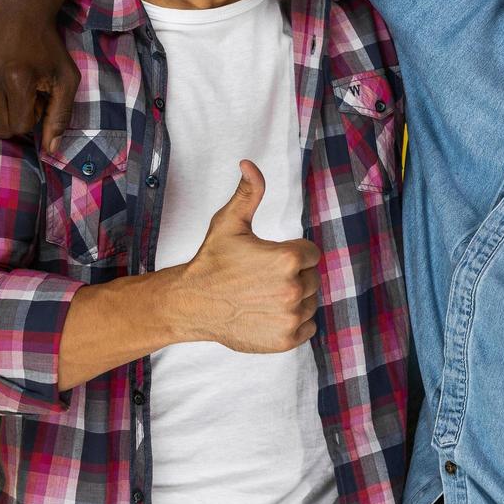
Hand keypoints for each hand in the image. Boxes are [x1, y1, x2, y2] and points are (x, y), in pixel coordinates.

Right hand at [0, 0, 77, 152]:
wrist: (17, 9)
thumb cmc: (45, 46)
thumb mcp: (64, 78)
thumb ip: (61, 116)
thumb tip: (52, 150)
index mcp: (17, 80)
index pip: (20, 128)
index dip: (32, 114)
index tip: (35, 95)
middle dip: (13, 116)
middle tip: (20, 92)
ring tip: (4, 88)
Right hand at [171, 160, 321, 353]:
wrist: (191, 304)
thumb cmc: (212, 262)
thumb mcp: (229, 222)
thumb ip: (248, 192)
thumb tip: (249, 163)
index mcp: (288, 258)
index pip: (311, 254)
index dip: (293, 254)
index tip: (271, 259)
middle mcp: (293, 289)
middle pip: (312, 278)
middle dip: (293, 276)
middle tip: (264, 278)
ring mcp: (291, 317)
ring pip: (311, 302)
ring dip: (295, 299)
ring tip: (265, 295)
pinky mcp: (286, 340)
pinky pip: (309, 327)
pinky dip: (294, 322)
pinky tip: (270, 313)